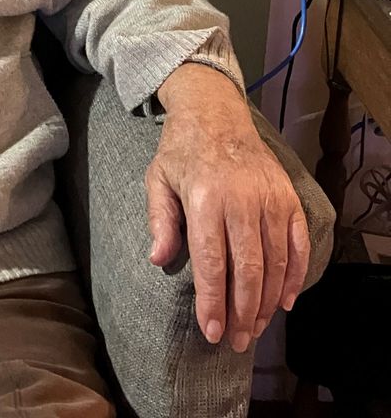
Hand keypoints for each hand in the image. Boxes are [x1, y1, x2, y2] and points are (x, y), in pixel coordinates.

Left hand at [145, 64, 309, 351]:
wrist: (215, 112)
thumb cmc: (181, 149)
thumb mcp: (157, 178)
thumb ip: (160, 220)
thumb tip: (158, 259)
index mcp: (204, 198)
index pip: (212, 261)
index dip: (213, 301)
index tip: (211, 331)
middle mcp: (241, 200)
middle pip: (248, 269)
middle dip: (242, 312)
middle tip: (235, 341)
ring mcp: (269, 198)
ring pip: (275, 262)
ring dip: (267, 301)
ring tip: (255, 328)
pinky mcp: (288, 197)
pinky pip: (297, 243)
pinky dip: (295, 275)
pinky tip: (285, 300)